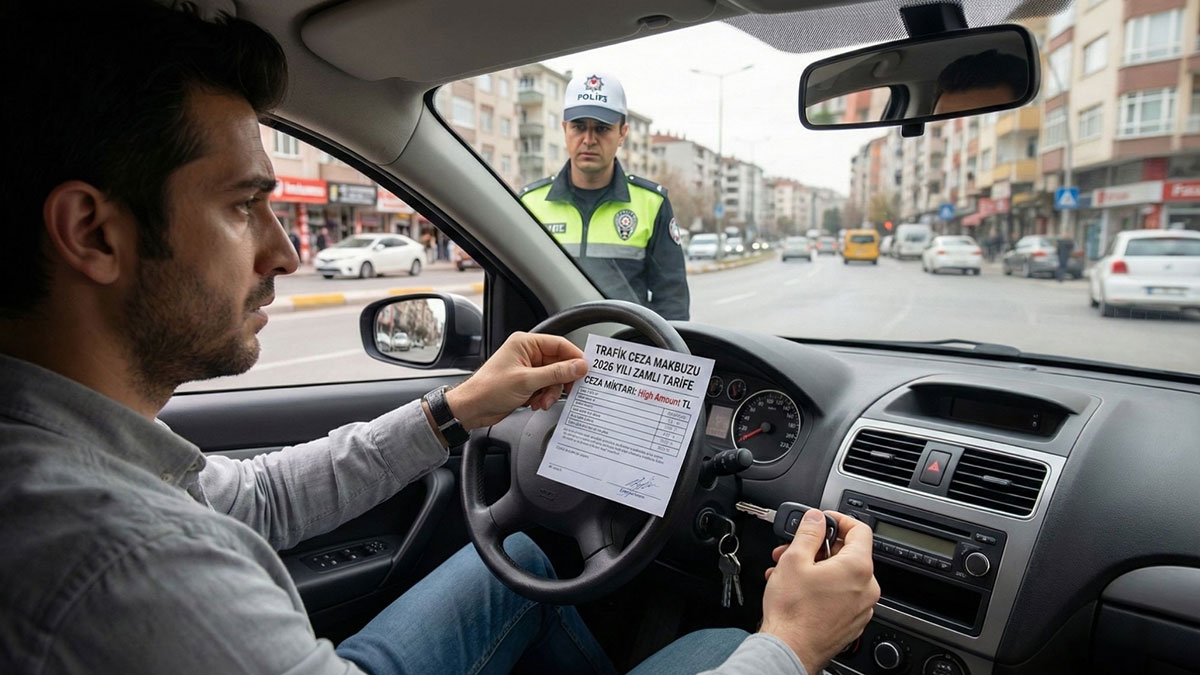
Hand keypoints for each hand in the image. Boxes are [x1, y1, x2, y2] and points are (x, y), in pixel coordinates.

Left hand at [445, 332, 586, 428]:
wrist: (471, 409)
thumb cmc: (488, 389)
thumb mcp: (527, 381)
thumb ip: (556, 373)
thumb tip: (579, 366)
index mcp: (525, 343)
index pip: (559, 344)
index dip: (574, 357)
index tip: (585, 371)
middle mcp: (527, 353)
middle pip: (559, 363)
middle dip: (560, 381)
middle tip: (564, 392)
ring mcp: (527, 369)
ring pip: (553, 378)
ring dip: (551, 393)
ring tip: (542, 402)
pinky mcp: (526, 384)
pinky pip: (545, 388)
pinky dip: (544, 397)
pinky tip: (535, 404)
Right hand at [759, 510, 879, 673]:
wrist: (790, 649)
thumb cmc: (793, 612)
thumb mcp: (794, 559)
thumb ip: (809, 532)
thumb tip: (816, 518)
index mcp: (858, 568)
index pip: (860, 530)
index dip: (840, 520)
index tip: (824, 520)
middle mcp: (866, 588)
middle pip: (848, 553)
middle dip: (818, 548)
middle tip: (795, 548)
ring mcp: (861, 608)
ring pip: (841, 575)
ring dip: (816, 567)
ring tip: (788, 571)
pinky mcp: (851, 622)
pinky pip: (840, 595)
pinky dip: (822, 586)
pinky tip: (797, 589)